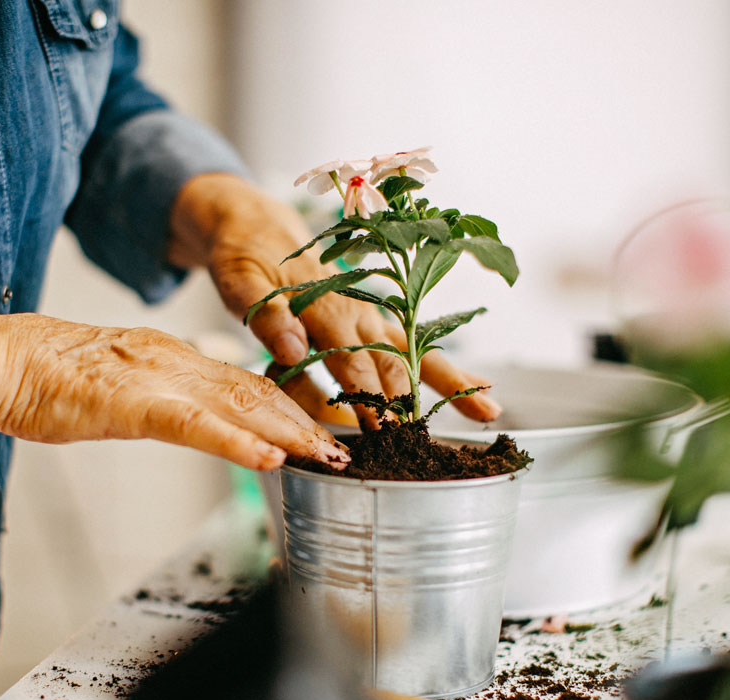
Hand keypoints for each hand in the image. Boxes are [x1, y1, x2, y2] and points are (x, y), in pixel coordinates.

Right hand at [0, 315, 348, 470]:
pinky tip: (270, 460)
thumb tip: (191, 415)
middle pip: (257, 393)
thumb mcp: (121, 384)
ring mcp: (159, 380)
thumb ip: (162, 396)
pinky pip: (196, 426)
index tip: (322, 430)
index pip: (246, 383)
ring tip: (329, 457)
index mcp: (174, 357)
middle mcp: (178, 362)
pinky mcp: (134, 404)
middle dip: (306, 423)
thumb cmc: (50, 377)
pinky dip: (238, 444)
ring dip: (290, 434)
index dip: (291, 408)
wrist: (4, 359)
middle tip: (346, 450)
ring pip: (240, 406)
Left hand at [169, 174, 501, 426]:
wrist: (258, 222)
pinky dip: (446, 370)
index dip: (366, 397)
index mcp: (323, 305)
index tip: (381, 431)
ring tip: (489, 409)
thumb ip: (265, 314)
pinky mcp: (375, 320)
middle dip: (410, 403)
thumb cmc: (245, 255)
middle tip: (426, 445)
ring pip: (417, 352)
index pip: (349, 360)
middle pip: (393, 362)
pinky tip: (476, 391)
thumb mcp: (240, 280)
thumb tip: (291, 348)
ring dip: (451, 382)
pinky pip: (414, 347)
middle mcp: (356, 311)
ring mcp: (371, 316)